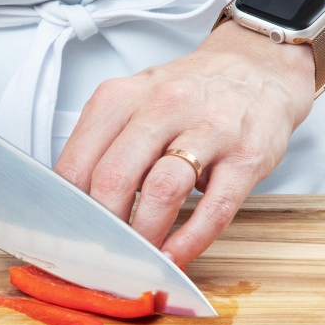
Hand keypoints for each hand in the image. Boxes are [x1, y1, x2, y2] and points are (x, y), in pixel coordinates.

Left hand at [54, 22, 315, 266]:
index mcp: (120, 98)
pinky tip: (176, 255)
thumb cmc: (186, 94)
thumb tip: (75, 207)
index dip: (69, 211)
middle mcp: (160, 107)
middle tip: (104, 252)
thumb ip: (101, 147)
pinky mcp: (245, 155)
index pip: (77, 164)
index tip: (70, 237)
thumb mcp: (132, 103)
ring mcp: (206, 129)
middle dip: (104, 228)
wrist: (255, 67)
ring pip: (161, 191)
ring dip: (144, 235)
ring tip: (139, 257)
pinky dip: (190, 240)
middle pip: (114, 178)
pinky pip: (214, 208)